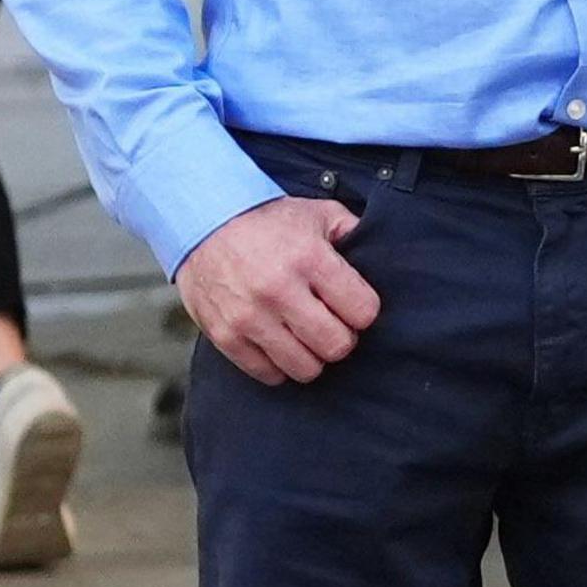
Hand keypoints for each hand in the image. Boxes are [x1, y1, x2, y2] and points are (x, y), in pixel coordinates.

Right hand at [177, 195, 379, 383]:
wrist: (203, 222)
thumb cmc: (267, 221)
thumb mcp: (318, 213)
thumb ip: (353, 232)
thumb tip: (383, 254)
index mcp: (310, 259)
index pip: (363, 311)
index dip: (365, 313)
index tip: (355, 307)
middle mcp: (279, 291)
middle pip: (336, 345)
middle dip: (343, 339)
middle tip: (335, 327)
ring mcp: (249, 316)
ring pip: (304, 367)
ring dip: (314, 357)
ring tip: (308, 339)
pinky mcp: (225, 335)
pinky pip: (267, 373)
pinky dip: (280, 367)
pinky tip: (282, 347)